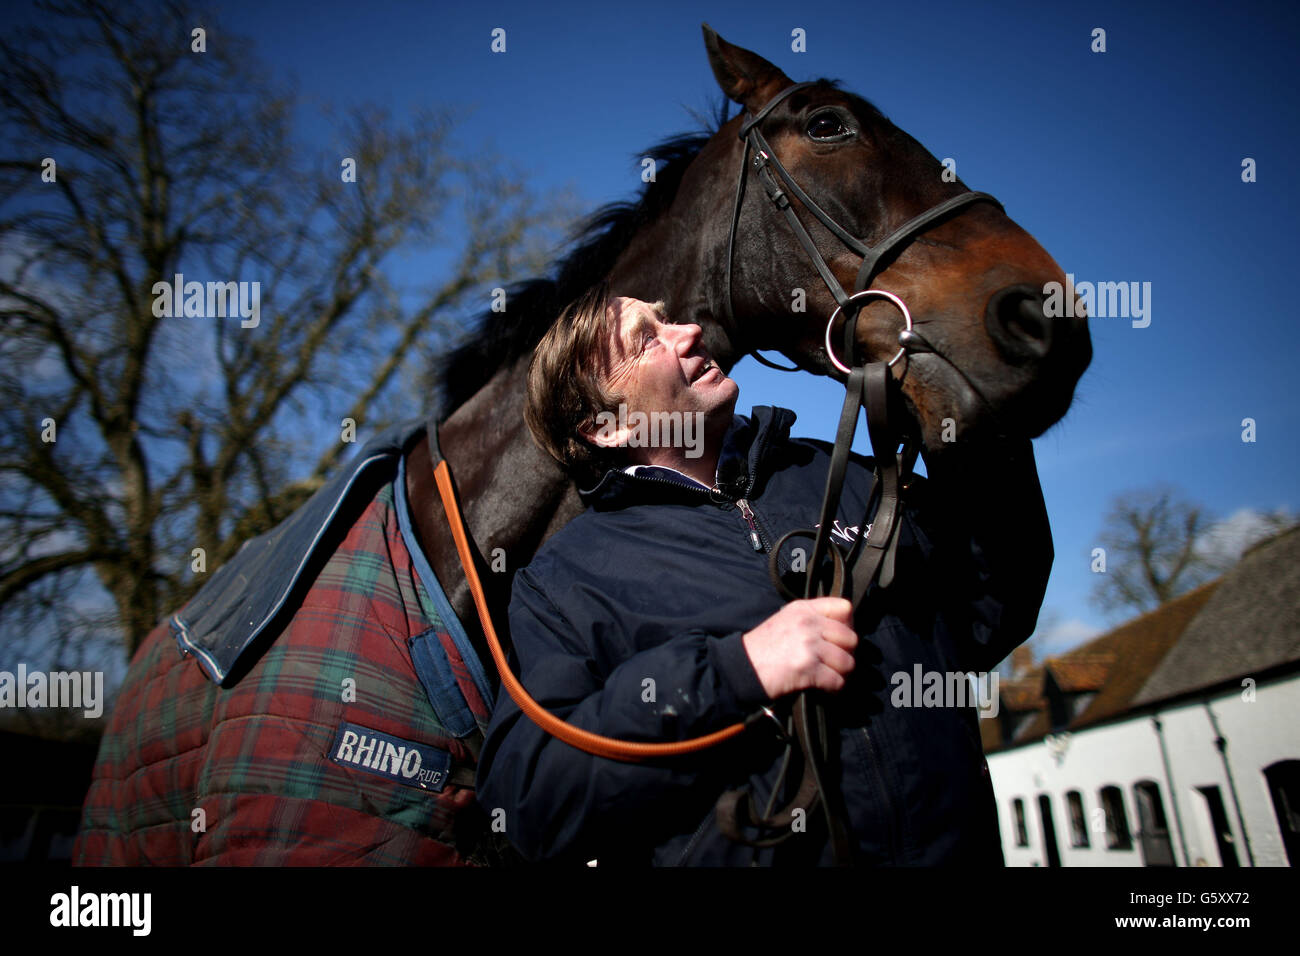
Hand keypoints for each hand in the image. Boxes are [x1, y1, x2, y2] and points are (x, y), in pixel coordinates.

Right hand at [741, 597, 857, 697]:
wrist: (741, 668)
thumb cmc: (762, 648)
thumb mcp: (785, 621)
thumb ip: (811, 620)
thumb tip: (841, 633)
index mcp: (803, 609)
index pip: (844, 608)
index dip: (847, 626)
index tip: (838, 639)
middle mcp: (808, 624)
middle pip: (851, 638)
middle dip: (846, 654)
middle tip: (835, 663)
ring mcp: (808, 646)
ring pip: (847, 662)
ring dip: (841, 674)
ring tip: (829, 677)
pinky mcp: (807, 669)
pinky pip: (837, 681)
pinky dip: (834, 688)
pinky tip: (824, 689)